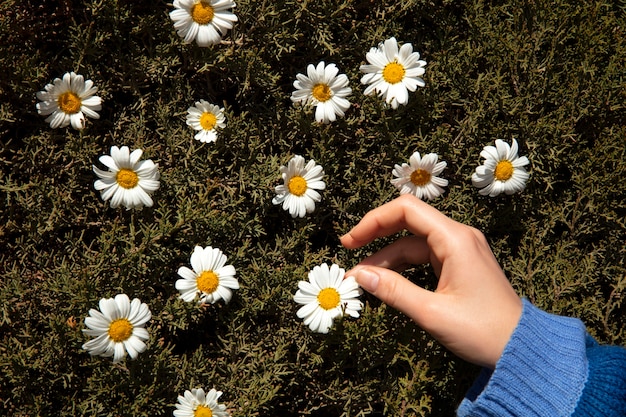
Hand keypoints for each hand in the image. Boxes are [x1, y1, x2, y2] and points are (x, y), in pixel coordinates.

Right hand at [340, 195, 521, 368]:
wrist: (522, 348)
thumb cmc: (483, 331)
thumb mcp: (432, 313)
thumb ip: (393, 291)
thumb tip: (358, 276)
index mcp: (456, 239)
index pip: (407, 210)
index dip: (374, 221)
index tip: (350, 241)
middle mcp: (459, 237)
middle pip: (408, 222)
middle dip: (376, 236)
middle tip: (349, 252)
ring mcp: (460, 250)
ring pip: (413, 243)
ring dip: (387, 258)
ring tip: (362, 278)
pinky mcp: (460, 264)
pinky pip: (424, 257)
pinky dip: (403, 267)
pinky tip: (386, 281)